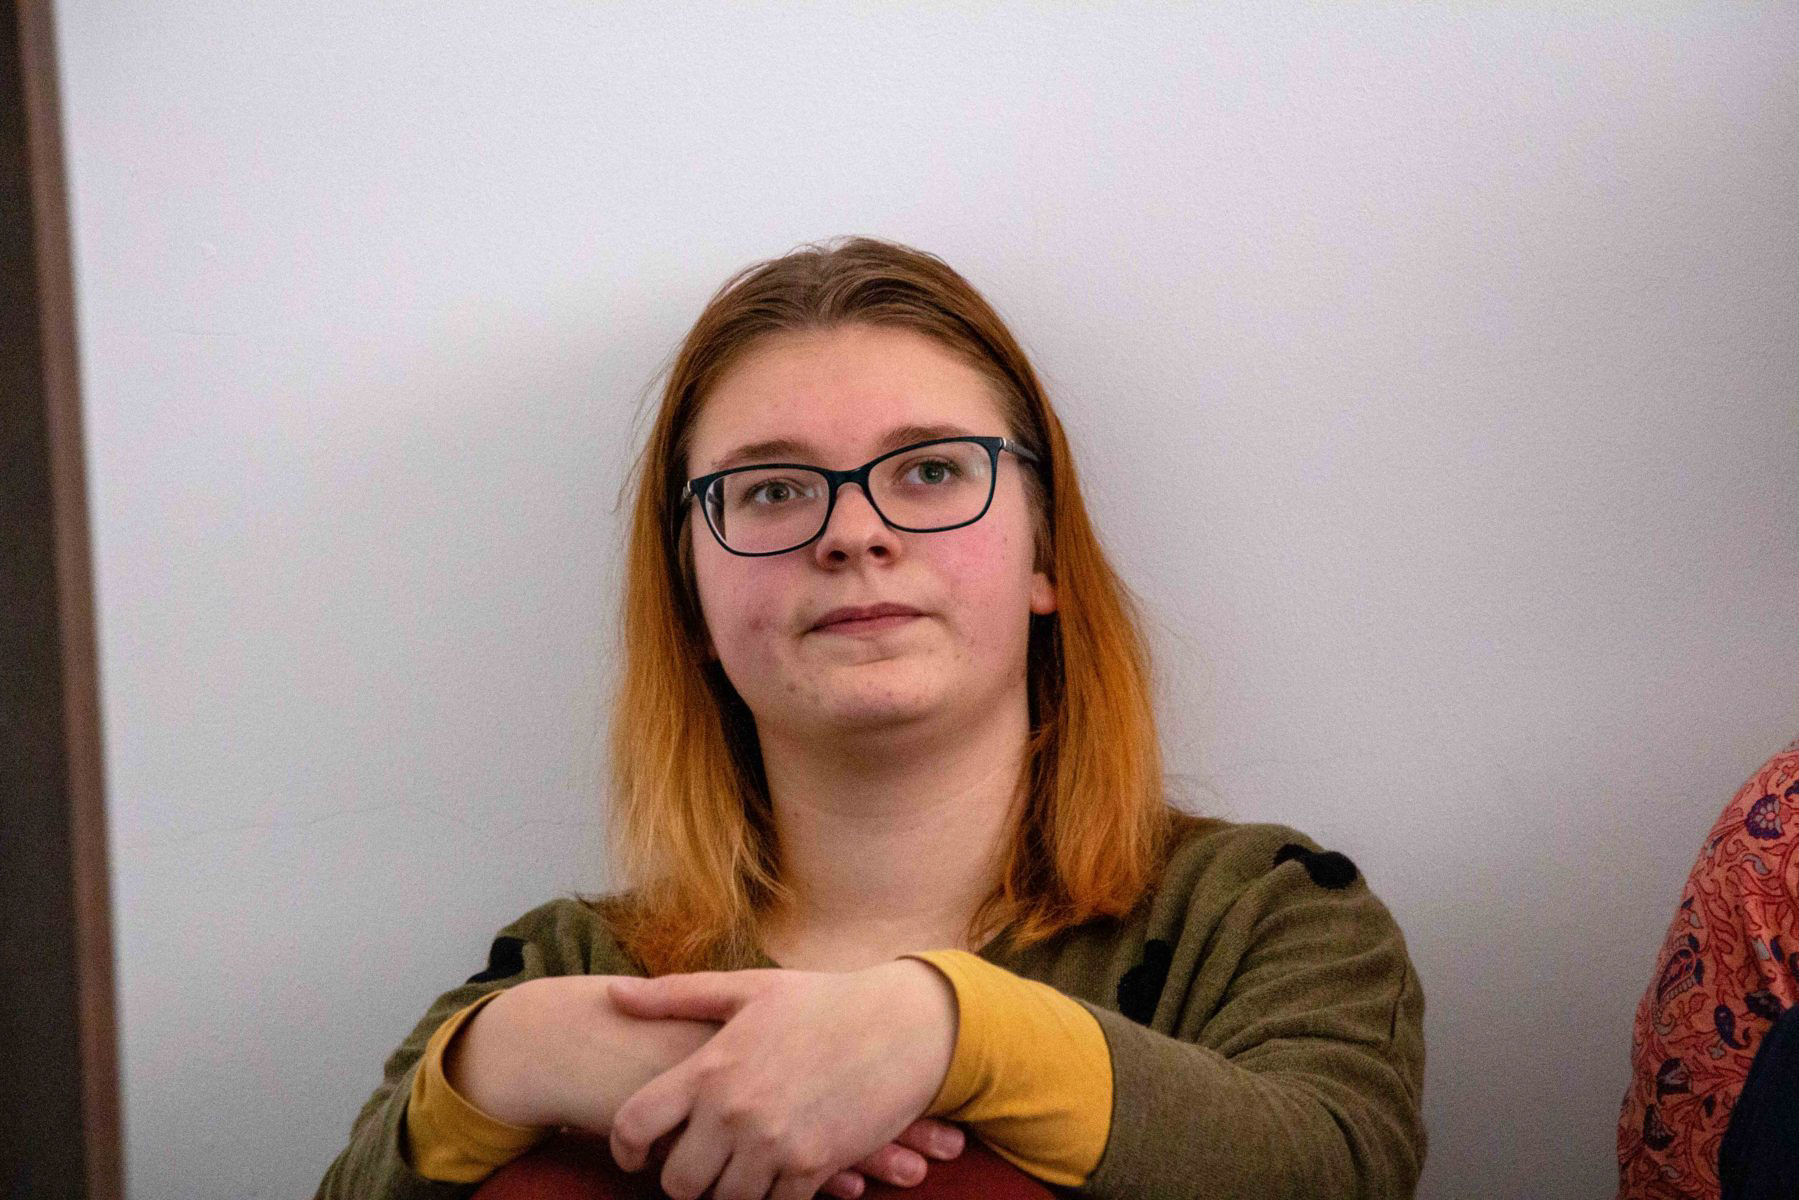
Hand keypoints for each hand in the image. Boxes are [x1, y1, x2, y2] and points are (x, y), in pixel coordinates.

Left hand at [605, 961, 958, 1199]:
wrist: (904, 1024)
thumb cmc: (824, 1000)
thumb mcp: (750, 988)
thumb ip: (676, 995)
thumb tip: (611, 994)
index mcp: (711, 1067)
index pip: (634, 1124)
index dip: (623, 1148)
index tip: (635, 1155)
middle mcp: (735, 1111)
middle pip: (677, 1182)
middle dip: (682, 1179)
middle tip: (697, 1164)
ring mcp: (775, 1144)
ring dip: (728, 1191)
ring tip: (738, 1169)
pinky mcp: (815, 1166)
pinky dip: (773, 1197)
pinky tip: (778, 1175)